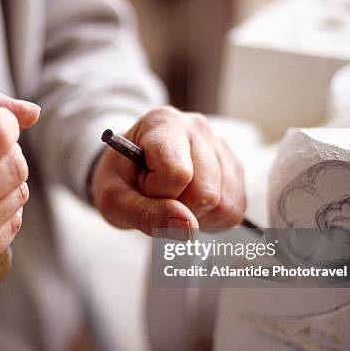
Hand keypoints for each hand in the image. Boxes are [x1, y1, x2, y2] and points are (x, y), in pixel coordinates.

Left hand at [92, 106, 244, 236]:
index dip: (158, 193)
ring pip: (223, 203)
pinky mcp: (235, 169)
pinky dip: (210, 218)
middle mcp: (197, 128)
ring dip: (195, 215)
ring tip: (173, 199)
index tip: (142, 186)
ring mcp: (221, 147)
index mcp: (163, 123)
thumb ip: (146, 215)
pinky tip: (190, 204)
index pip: (177, 173)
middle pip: (204, 192)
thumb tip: (188, 227)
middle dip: (178, 208)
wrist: (130, 169)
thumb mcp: (114, 200)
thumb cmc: (120, 180)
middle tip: (156, 196)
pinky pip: (234, 209)